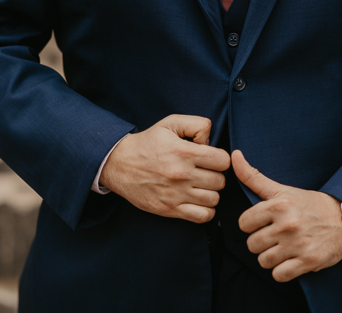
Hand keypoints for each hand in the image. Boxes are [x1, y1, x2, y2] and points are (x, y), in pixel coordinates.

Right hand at [100, 115, 229, 222]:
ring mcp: (176, 194)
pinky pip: (202, 217)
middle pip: (220, 181)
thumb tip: (211, 140)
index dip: (221, 159)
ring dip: (211, 193)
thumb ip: (196, 124)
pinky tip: (198, 201)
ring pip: (214, 199)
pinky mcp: (169, 209)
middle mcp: (182, 174)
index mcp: (184, 152)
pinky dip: (206, 211)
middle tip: (206, 173)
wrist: (119, 164)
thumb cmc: (147, 143)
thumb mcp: (170, 123)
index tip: (212, 159)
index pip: (223, 161)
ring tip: (201, 186)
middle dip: (216, 175)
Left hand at [232, 150, 341, 281]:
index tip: (263, 223)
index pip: (244, 223)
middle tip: (274, 237)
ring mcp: (298, 244)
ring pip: (263, 261)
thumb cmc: (308, 203)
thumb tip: (234, 156)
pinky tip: (290, 260)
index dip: (251, 225)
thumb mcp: (281, 189)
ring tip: (282, 248)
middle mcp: (288, 225)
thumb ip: (253, 176)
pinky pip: (279, 275)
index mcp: (279, 205)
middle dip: (260, 242)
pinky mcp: (309, 262)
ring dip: (270, 258)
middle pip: (252, 245)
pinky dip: (282, 270)